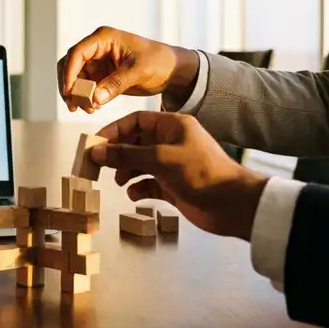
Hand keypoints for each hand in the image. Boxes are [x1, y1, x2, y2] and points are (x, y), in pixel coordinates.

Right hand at [57, 27, 199, 111]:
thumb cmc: (159, 60)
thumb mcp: (139, 70)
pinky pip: (86, 87)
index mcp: (104, 38)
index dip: (69, 72)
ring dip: (77, 94)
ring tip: (87, 109)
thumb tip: (95, 99)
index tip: (69, 91)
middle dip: (69, 85)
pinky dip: (86, 98)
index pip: (77, 53)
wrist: (172, 70)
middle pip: (70, 65)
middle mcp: (97, 48)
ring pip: (76, 78)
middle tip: (74, 104)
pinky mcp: (102, 76)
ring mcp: (98, 62)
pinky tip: (93, 108)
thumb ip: (116, 84)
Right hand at [88, 111, 266, 239]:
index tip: (95, 143)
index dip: (114, 131)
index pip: (136, 121)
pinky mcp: (174, 186)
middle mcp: (172, 142)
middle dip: (117, 154)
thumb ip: (126, 155)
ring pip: (140, 164)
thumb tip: (96, 152)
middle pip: (135, 143)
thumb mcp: (160, 159)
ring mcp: (173, 165)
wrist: (233, 205)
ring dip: (126, 172)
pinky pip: (149, 184)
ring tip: (119, 181)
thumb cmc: (202, 173)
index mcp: (173, 126)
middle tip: (97, 165)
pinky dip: (139, 188)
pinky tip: (135, 195)